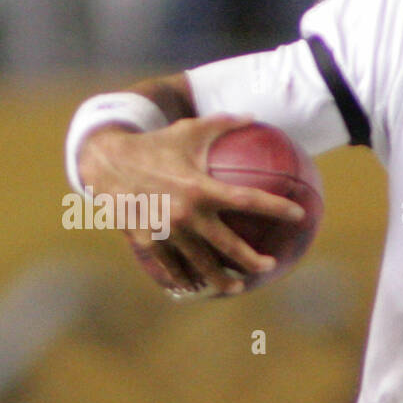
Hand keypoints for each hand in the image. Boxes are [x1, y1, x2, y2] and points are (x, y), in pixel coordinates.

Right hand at [78, 115, 306, 297]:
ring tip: (238, 286)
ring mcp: (166, 231)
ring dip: (222, 279)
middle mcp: (186, 214)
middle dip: (253, 260)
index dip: (276, 208)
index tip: (298, 215)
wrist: (104, 160)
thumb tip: (254, 116)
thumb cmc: (154, 144)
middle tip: (269, 265)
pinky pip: (171, 266)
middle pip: (229, 247)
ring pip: (201, 264)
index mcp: (201, 187)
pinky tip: (195, 286)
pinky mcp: (147, 241)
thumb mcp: (188, 130)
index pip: (248, 200)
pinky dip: (184, 278)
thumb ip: (223, 124)